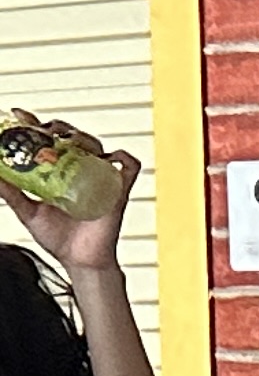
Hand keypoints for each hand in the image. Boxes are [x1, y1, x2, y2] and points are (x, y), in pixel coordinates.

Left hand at [0, 130, 130, 272]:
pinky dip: (123, 158)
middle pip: (72, 136)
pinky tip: (109, 158)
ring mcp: (99, 179)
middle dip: (57, 127)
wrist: (80, 261)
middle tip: (42, 129)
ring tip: (67, 140)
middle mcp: (78, 171)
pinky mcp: (118, 192)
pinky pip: (129, 168)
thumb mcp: (27, 212)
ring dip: (83, 137)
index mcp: (57, 172)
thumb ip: (11, 194)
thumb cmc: (58, 238)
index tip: (18, 114)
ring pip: (97, 146)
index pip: (46, 140)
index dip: (33, 123)